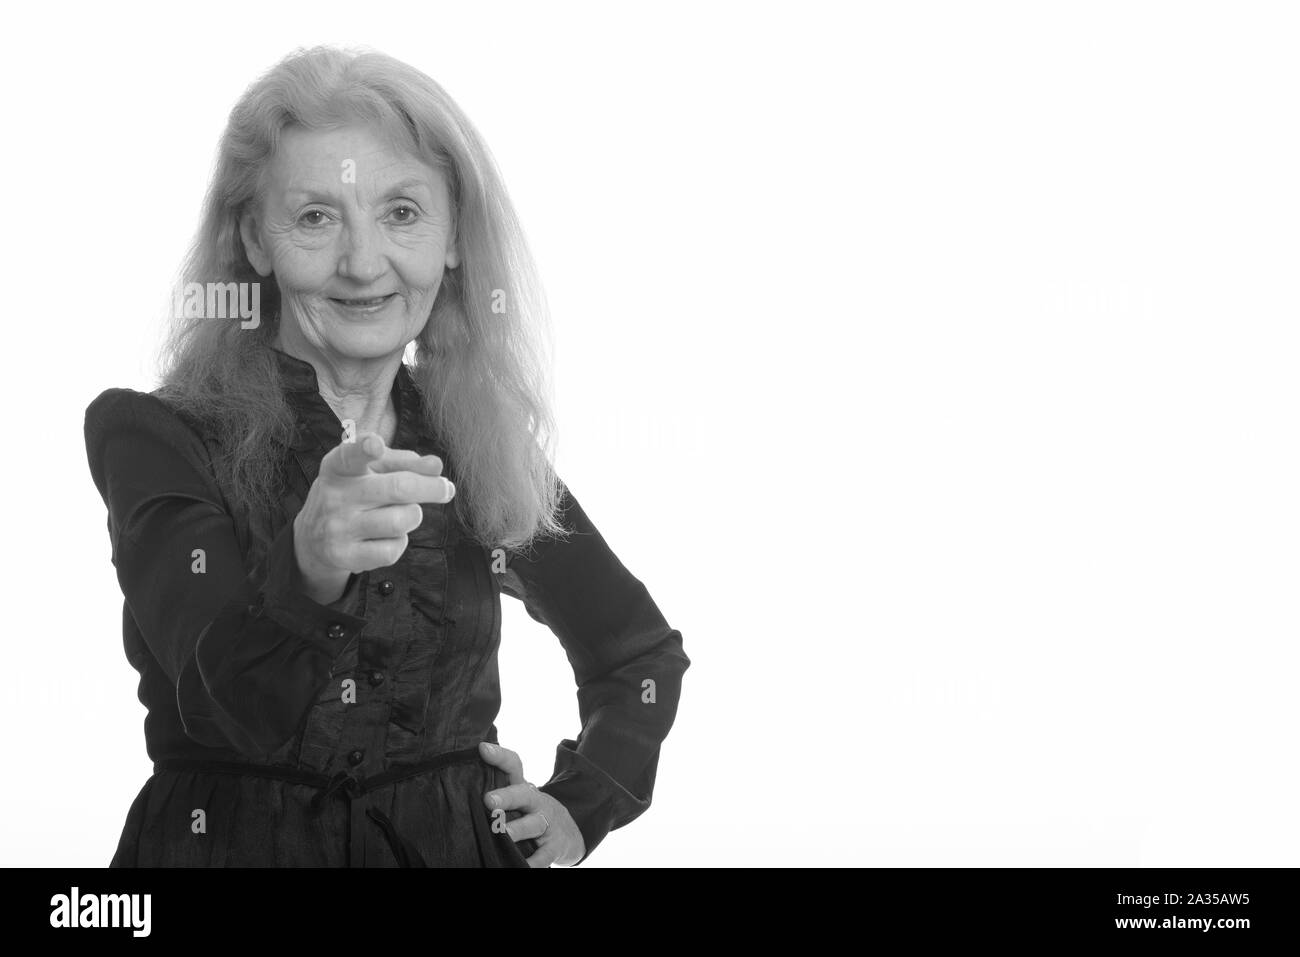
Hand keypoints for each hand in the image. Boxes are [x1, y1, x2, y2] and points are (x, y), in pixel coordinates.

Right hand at [293, 432, 454, 602]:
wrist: (315, 536)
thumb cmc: (357, 492)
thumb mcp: (373, 470)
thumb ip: (405, 463)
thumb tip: (436, 466)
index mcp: (338, 467)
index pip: (350, 455)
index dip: (364, 448)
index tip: (375, 444)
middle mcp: (334, 496)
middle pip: (397, 489)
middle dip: (431, 488)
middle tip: (446, 488)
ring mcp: (337, 528)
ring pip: (401, 521)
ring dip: (413, 515)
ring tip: (403, 513)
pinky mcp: (344, 557)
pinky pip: (392, 550)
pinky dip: (399, 542)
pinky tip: (386, 536)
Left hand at [480, 741, 584, 866]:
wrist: (569, 834)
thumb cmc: (530, 814)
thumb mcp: (519, 798)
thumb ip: (496, 787)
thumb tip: (463, 775)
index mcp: (523, 788)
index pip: (513, 765)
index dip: (499, 756)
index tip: (482, 749)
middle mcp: (535, 803)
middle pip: (523, 794)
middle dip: (506, 797)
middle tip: (488, 800)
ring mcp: (547, 824)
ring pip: (533, 824)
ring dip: (519, 829)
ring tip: (504, 833)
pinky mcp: (554, 848)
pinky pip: (544, 856)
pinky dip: (533, 862)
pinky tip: (523, 866)